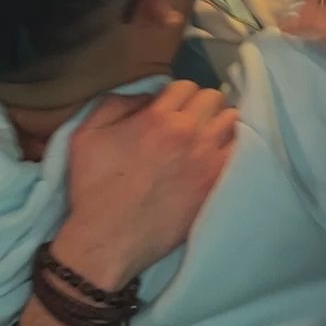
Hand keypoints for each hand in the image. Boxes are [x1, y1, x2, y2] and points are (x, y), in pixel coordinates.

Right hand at [57, 81, 237, 284]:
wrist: (108, 239)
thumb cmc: (94, 188)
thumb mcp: (86, 134)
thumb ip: (115, 103)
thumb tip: (146, 96)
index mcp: (157, 117)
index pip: (185, 86)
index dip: (176, 95)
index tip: (170, 109)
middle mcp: (188, 133)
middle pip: (213, 98)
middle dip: (200, 105)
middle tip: (189, 121)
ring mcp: (206, 159)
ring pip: (232, 120)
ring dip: (219, 123)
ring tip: (206, 136)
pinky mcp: (215, 184)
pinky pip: (239, 152)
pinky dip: (230, 148)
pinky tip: (216, 155)